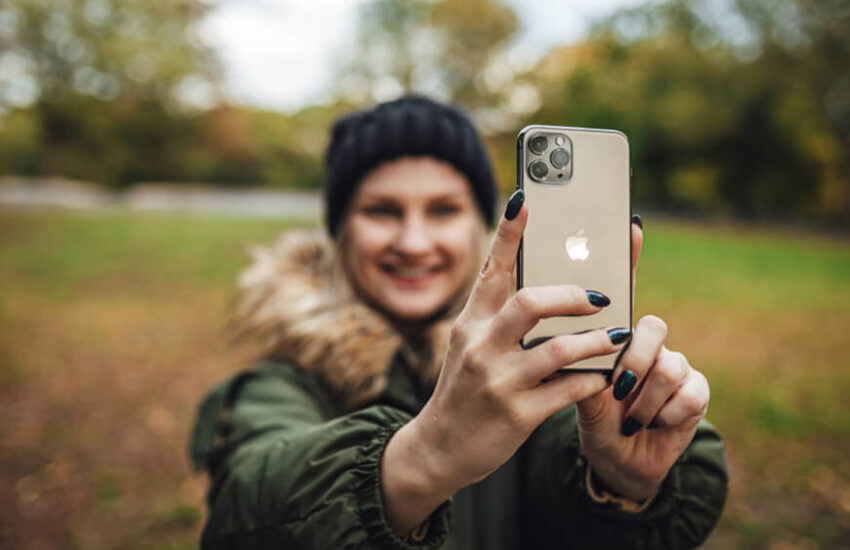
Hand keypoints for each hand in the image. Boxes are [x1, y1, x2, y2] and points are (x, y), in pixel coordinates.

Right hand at [381, 190, 627, 533]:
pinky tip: (603, 378)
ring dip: (595, 340)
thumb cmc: (465, 390)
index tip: (525, 199)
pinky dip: (593, 380)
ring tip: (616, 336)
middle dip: (572, 294)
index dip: (510, 234)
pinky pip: (569, 390)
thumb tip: (553, 292)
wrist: (439, 447)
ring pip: (558, 348)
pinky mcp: (517, 415)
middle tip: (599, 295)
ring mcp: (498, 381)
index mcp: (470, 323)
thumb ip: (499, 320)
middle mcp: (480, 346)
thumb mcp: (470, 348)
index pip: (492, 270)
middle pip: (530, 303)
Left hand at [576, 221, 710, 500]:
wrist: (618, 463)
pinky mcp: (696, 393)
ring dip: (642, 400)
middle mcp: (646, 343)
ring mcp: (674, 365)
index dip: (628, 258)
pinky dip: (661, 416)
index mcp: (613, 336)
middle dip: (632, 360)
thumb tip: (555, 324)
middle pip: (650, 326)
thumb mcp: (573, 390)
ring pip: (667, 365)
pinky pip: (686, 395)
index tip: (629, 224)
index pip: (621, 291)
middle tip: (617, 388)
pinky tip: (649, 425)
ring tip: (628, 417)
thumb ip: (569, 358)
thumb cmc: (593, 418)